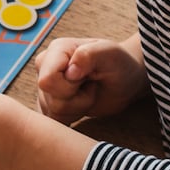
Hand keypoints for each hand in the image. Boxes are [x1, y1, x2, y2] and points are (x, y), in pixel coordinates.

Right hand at [33, 35, 148, 124]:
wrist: (124, 81)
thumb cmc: (119, 64)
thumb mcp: (111, 54)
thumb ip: (89, 55)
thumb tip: (70, 71)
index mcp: (56, 50)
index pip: (47, 80)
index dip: (70, 86)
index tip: (88, 77)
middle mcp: (45, 66)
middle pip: (50, 98)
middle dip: (77, 100)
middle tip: (91, 86)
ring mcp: (45, 85)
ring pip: (52, 111)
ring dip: (77, 108)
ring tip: (89, 92)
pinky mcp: (48, 102)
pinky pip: (53, 119)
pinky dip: (72, 116)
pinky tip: (82, 103)